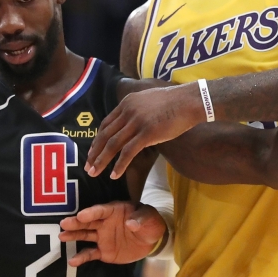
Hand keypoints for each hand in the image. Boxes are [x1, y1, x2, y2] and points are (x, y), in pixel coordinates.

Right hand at [59, 202, 166, 265]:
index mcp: (114, 211)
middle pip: (88, 222)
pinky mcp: (103, 251)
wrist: (151, 240)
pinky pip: (90, 253)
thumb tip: (131, 223)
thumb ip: (141, 218)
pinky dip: (81, 257)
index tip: (81, 215)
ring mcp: (102, 237)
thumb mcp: (150, 218)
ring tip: (61, 237)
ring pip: (85, 235)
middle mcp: (105, 223)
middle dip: (76, 222)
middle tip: (64, 223)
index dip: (91, 212)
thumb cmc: (149, 223)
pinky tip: (72, 261)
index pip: (101, 211)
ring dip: (73, 236)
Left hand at [85, 84, 202, 179]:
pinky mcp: (147, 133)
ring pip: (113, 145)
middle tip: (87, 166)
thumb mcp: (148, 101)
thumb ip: (136, 110)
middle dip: (94, 152)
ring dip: (101, 161)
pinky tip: (114, 175)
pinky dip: (119, 165)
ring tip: (94, 173)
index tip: (92, 152)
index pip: (106, 124)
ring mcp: (137, 122)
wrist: (190, 101)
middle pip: (105, 135)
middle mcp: (128, 111)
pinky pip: (128, 152)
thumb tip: (131, 123)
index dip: (97, 139)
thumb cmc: (174, 102)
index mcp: (127, 103)